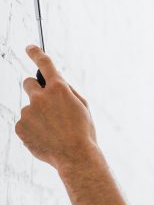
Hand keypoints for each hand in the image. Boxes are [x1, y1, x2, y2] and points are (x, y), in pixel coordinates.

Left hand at [15, 46, 96, 169]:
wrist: (74, 156)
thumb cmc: (83, 132)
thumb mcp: (82, 106)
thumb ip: (67, 91)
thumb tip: (55, 85)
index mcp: (58, 89)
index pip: (44, 64)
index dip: (36, 53)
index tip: (30, 48)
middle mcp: (40, 97)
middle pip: (28, 83)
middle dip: (35, 90)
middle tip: (45, 103)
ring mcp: (28, 112)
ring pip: (29, 108)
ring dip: (37, 116)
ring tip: (52, 131)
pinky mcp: (20, 127)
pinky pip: (24, 124)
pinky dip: (32, 130)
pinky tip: (45, 138)